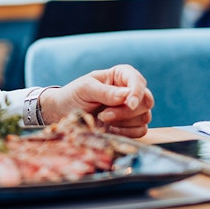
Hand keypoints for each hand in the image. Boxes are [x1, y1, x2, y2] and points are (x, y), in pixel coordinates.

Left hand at [39, 64, 153, 137]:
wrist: (64, 113)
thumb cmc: (74, 95)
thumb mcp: (85, 89)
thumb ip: (105, 92)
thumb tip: (127, 95)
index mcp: (120, 76)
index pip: (138, 81)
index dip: (137, 92)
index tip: (128, 103)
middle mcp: (129, 91)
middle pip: (146, 101)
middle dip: (126, 111)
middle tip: (104, 115)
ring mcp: (131, 109)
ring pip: (144, 117)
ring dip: (124, 122)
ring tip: (102, 120)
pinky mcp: (130, 125)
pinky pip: (141, 131)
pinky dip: (127, 132)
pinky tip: (111, 130)